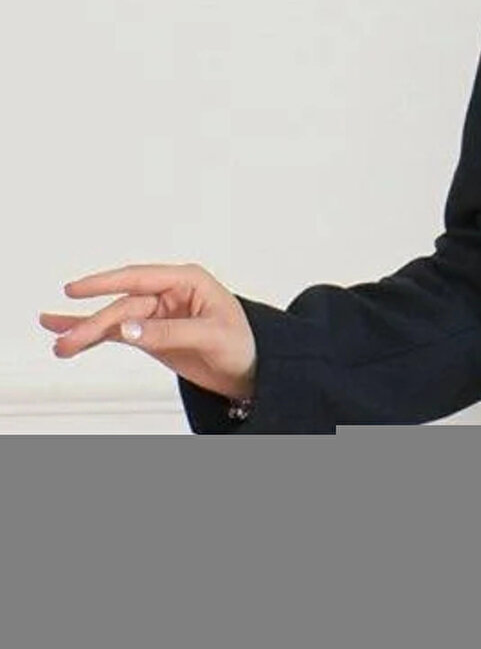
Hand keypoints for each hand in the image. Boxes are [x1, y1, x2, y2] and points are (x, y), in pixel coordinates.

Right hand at [39, 263, 259, 402]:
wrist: (253, 370)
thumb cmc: (244, 344)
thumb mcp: (211, 336)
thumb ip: (169, 332)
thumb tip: (128, 330)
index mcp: (187, 281)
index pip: (138, 278)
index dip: (104, 283)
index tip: (74, 290)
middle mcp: (168, 294)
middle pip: (122, 307)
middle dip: (93, 324)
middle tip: (67, 342)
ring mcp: (156, 315)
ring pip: (114, 321)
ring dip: (85, 332)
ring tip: (59, 344)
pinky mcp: (150, 335)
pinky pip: (116, 334)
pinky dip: (93, 337)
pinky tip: (67, 335)